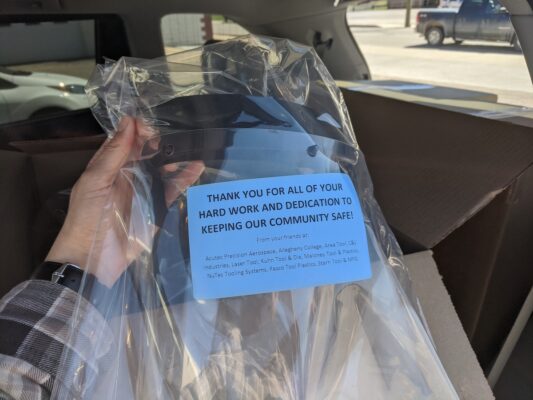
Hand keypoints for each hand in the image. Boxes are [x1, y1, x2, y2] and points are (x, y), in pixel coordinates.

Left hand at [46, 117, 203, 286]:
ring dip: (176, 158)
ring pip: (163, 169)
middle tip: (179, 134)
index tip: (153, 124)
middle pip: (149, 153)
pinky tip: (197, 167)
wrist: (93, 258)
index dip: (139, 130)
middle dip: (163, 142)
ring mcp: (145, 191)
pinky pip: (173, 190)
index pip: (127, 140)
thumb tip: (129, 122)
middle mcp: (129, 175)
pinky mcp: (158, 208)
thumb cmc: (87, 217)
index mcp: (109, 166)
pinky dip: (185, 179)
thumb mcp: (95, 181)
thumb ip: (114, 153)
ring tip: (193, 146)